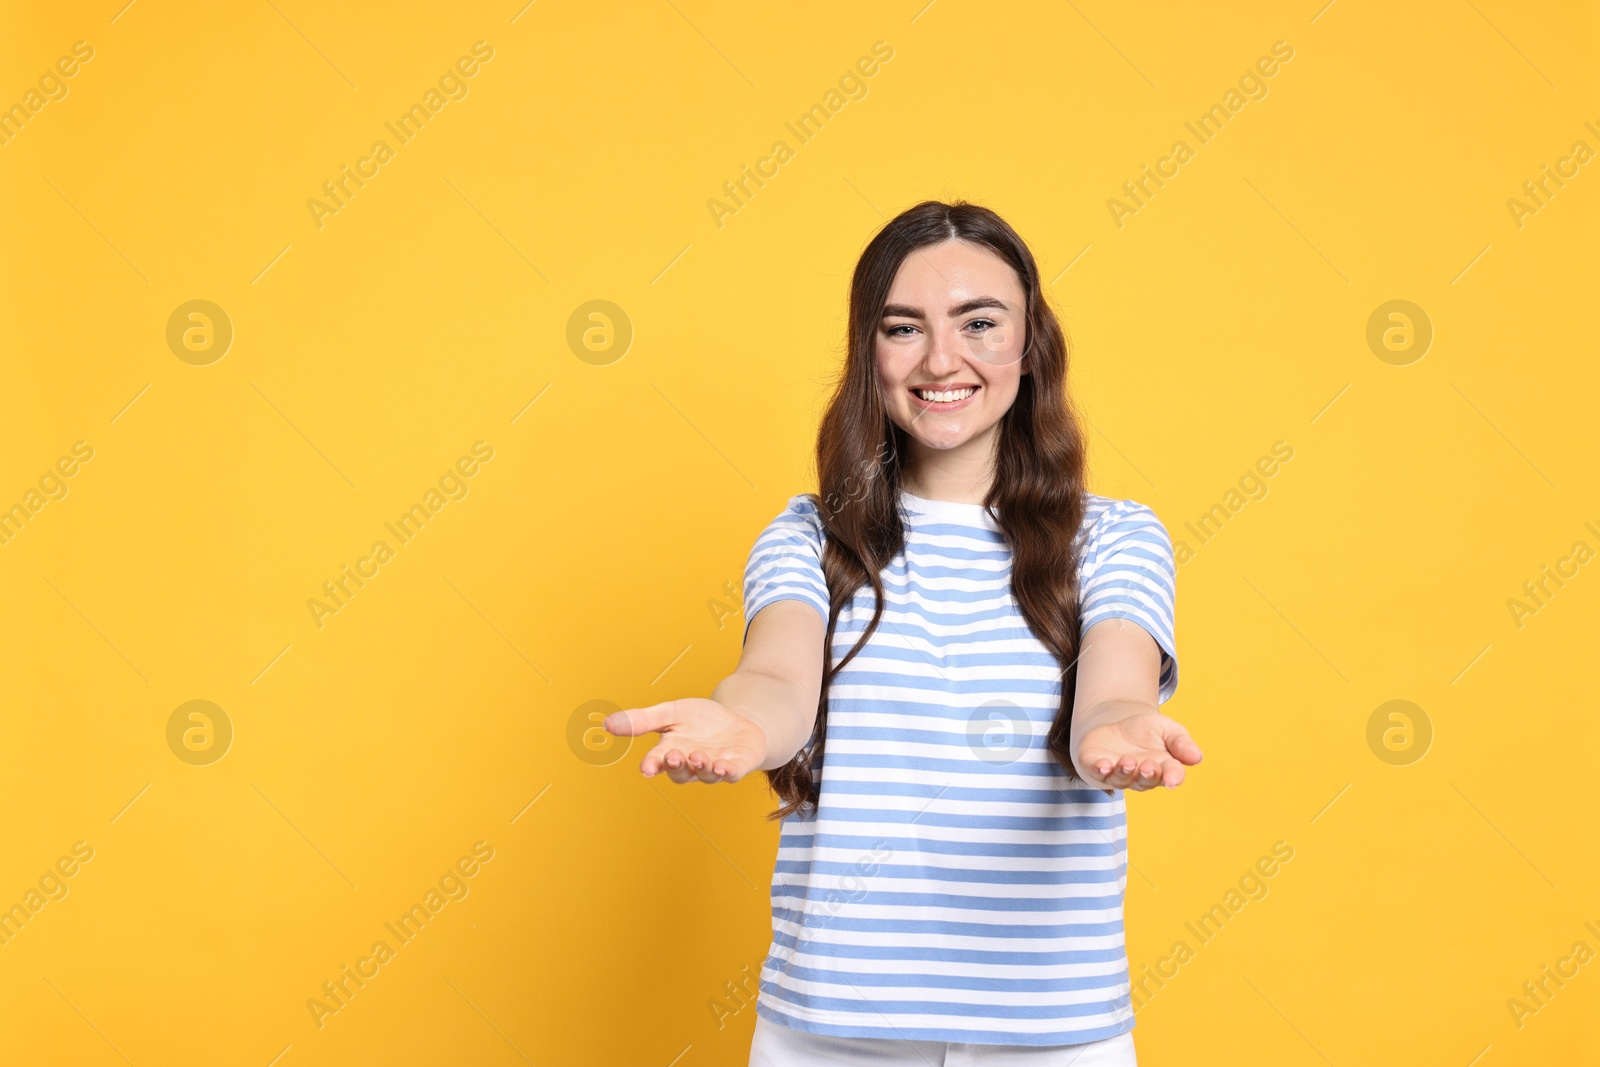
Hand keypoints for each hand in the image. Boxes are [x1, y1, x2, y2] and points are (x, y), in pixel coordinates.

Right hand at [602, 698, 768, 784]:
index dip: (652, 765)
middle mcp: (692, 764)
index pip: (658, 762)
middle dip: (677, 765)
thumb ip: (643, 719)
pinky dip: (728, 772)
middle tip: (674, 757)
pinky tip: (724, 767)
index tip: (647, 767)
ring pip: (706, 774)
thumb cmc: (700, 720)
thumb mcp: (671, 712)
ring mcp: (715, 767)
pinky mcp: (738, 765)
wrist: (737, 720)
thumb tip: (607, 724)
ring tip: (699, 757)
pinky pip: (732, 773)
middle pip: (681, 772)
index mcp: (672, 751)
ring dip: (702, 767)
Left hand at [1075, 712, 1201, 794]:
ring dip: (1124, 772)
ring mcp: (1115, 772)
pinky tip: (1103, 765)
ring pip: (1120, 779)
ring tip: (1128, 762)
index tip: (1173, 778)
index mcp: (1161, 768)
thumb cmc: (1146, 730)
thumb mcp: (1168, 729)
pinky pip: (1095, 771)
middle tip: (1149, 766)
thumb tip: (1197, 757)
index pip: (1170, 775)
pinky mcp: (1094, 765)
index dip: (1172, 778)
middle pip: (1144, 781)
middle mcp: (1138, 775)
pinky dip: (1098, 769)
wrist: (1114, 721)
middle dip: (1147, 775)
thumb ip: (1181, 743)